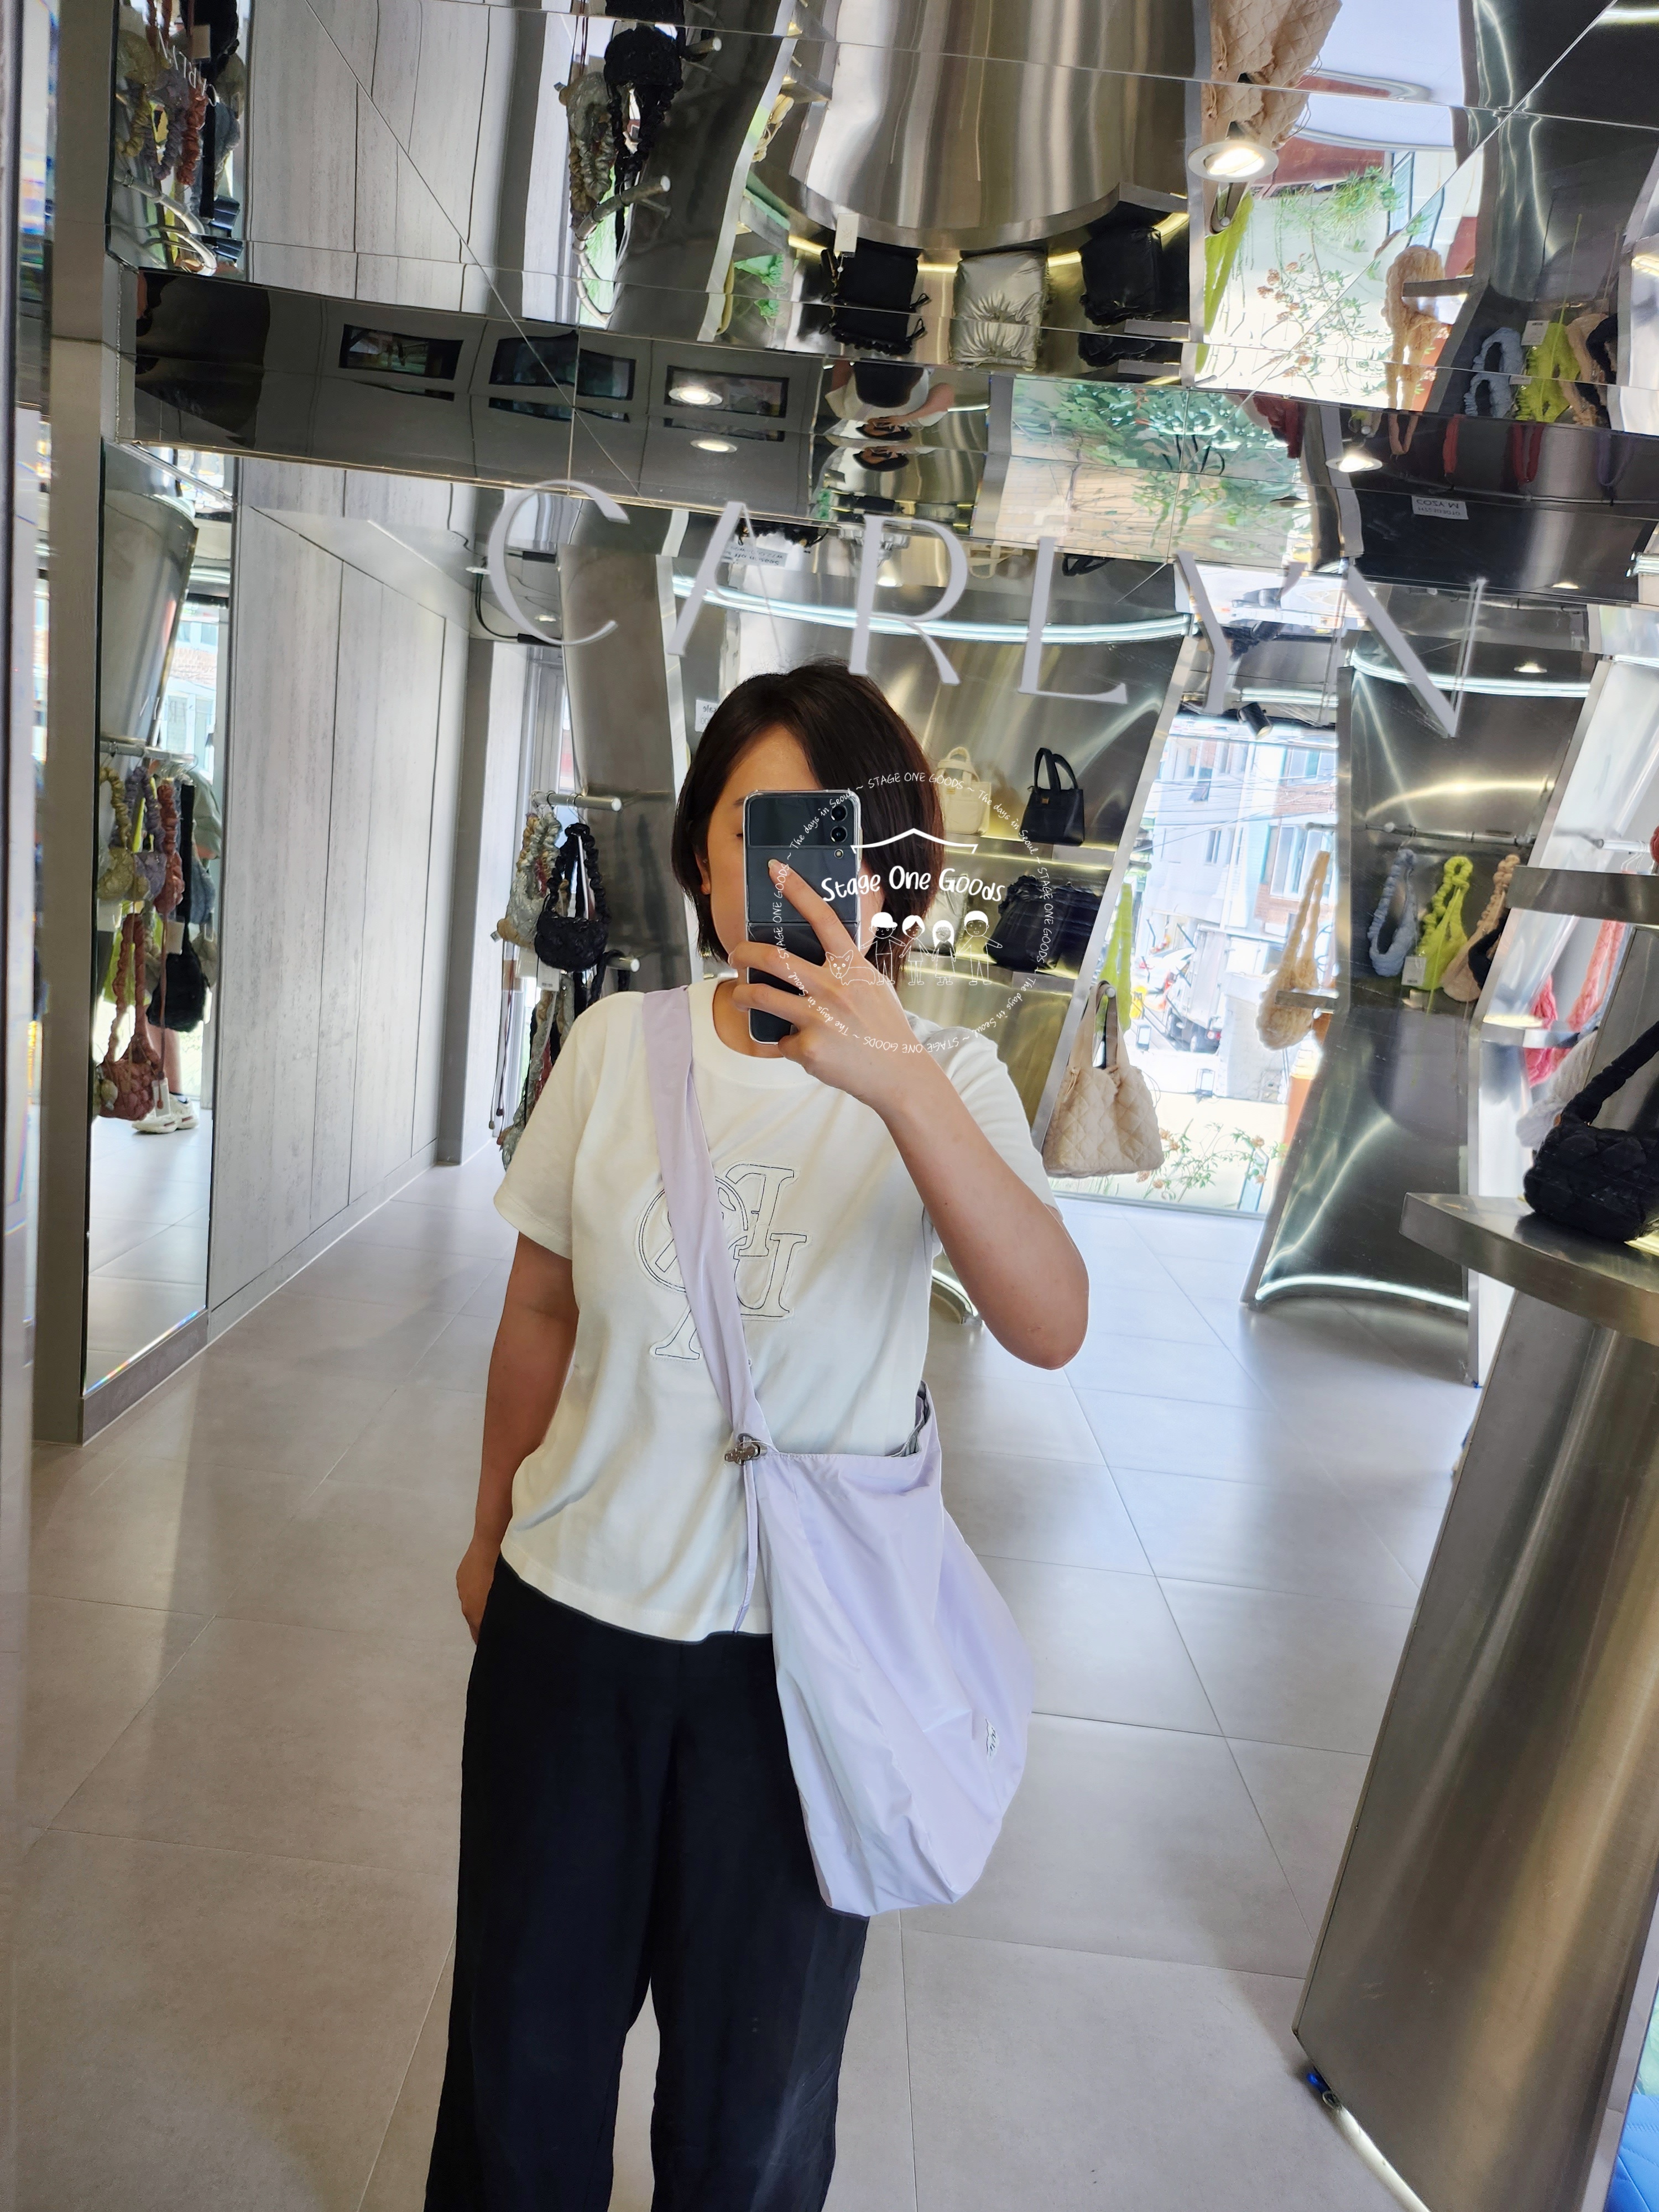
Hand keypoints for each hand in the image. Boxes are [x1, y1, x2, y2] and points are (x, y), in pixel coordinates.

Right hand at [456, 1534, 499, 1643]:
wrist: (492, 1540)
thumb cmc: (507, 1571)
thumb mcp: (510, 1595)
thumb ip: (506, 1614)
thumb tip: (511, 1624)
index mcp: (476, 1614)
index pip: (480, 1637)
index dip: (491, 1639)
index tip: (501, 1639)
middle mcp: (466, 1605)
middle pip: (476, 1621)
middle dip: (487, 1622)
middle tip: (505, 1618)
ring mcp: (462, 1589)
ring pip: (472, 1603)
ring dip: (483, 1604)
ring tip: (499, 1595)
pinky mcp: (461, 1575)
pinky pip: (470, 1589)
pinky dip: (479, 1589)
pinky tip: (490, 1581)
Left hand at [730, 861, 945, 1116]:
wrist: (898, 1075)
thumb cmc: (885, 1028)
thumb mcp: (873, 986)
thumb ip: (847, 968)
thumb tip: (822, 954)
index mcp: (851, 967)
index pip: (822, 918)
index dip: (797, 890)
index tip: (775, 869)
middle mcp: (833, 987)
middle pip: (774, 960)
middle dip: (744, 953)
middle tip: (734, 955)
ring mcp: (819, 1018)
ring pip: (762, 997)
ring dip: (742, 994)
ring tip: (739, 995)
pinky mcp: (808, 1048)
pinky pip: (781, 1040)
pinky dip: (785, 1043)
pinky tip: (801, 1047)